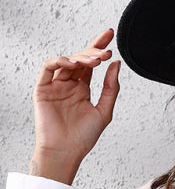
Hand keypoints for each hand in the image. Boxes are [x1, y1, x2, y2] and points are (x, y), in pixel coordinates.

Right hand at [30, 28, 120, 183]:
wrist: (66, 152)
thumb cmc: (83, 137)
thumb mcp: (104, 111)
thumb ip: (111, 88)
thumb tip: (116, 64)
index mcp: (82, 89)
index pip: (90, 64)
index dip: (98, 48)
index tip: (110, 37)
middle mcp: (69, 85)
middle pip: (80, 59)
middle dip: (93, 50)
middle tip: (105, 49)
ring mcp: (55, 86)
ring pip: (66, 62)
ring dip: (81, 57)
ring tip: (95, 60)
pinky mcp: (43, 89)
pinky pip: (49, 68)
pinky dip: (61, 62)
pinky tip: (74, 63)